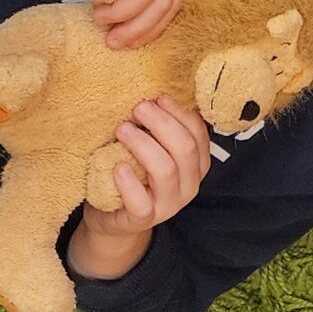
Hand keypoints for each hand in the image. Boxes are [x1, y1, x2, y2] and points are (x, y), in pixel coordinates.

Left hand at [67, 95, 212, 279]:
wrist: (114, 216)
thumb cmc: (135, 172)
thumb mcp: (153, 148)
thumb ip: (159, 128)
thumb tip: (153, 92)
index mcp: (197, 163)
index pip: (198, 132)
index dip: (180, 112)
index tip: (158, 96)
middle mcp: (190, 184)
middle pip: (184, 148)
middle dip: (161, 123)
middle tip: (138, 107)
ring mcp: (169, 204)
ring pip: (165, 170)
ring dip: (143, 144)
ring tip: (122, 129)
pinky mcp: (145, 219)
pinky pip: (141, 201)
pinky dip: (129, 182)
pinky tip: (118, 167)